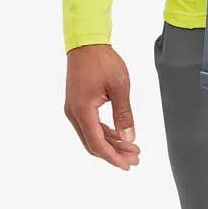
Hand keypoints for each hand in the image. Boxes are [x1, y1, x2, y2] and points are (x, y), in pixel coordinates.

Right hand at [64, 44, 140, 168]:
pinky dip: (104, 132)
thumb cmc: (103, 61)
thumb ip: (124, 114)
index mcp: (82, 110)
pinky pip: (90, 125)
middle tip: (134, 159)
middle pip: (93, 143)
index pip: (97, 143)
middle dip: (114, 153)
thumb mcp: (119, 86)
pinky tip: (118, 136)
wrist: (87, 43)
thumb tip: (129, 138)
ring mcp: (73, 109)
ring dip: (110, 143)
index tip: (127, 165)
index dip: (112, 157)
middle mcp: (74, 113)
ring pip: (91, 135)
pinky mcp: (77, 104)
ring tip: (131, 149)